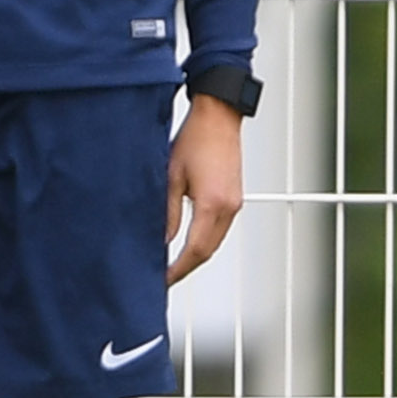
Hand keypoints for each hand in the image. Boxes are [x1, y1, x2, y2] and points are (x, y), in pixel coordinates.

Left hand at [165, 91, 245, 284]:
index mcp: (213, 204)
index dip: (178, 269)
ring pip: (215, 242)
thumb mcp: (169, 177)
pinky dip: (204, 241)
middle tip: (165, 278)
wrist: (218, 117)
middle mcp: (229, 208)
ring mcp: (235, 204)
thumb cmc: (194, 139)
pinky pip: (220, 229)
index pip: (195, 250)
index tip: (163, 280)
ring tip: (174, 265)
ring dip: (196, 256)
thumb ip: (166, 213)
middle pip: (208, 251)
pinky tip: (189, 244)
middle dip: (186, 267)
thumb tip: (161, 240)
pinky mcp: (235, 198)